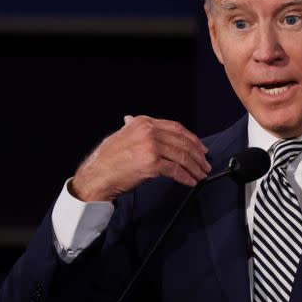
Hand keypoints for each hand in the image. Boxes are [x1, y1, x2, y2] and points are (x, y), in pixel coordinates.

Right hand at [71, 115, 210, 201]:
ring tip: (201, 175)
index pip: (176, 128)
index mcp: (143, 122)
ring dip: (195, 167)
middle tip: (205, 164)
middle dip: (198, 155)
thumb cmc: (107, 159)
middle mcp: (148, 131)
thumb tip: (130, 119)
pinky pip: (176, 170)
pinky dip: (186, 177)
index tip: (201, 148)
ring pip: (182, 157)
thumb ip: (131, 128)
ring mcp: (151, 147)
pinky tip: (191, 182)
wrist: (96, 176)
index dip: (192, 139)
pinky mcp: (151, 164)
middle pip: (182, 142)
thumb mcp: (121, 136)